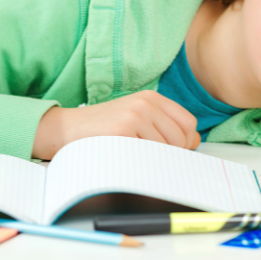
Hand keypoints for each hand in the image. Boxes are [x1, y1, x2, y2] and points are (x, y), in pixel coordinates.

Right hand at [32, 90, 199, 159]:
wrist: (67, 130)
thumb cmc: (102, 130)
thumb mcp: (137, 120)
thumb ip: (164, 126)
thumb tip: (194, 141)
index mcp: (152, 98)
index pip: (189, 124)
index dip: (185, 142)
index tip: (170, 151)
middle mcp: (146, 102)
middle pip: (182, 138)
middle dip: (171, 154)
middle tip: (147, 156)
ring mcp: (136, 114)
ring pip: (168, 148)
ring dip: (155, 158)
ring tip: (133, 154)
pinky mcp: (125, 128)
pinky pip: (150, 154)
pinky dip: (142, 161)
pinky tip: (126, 155)